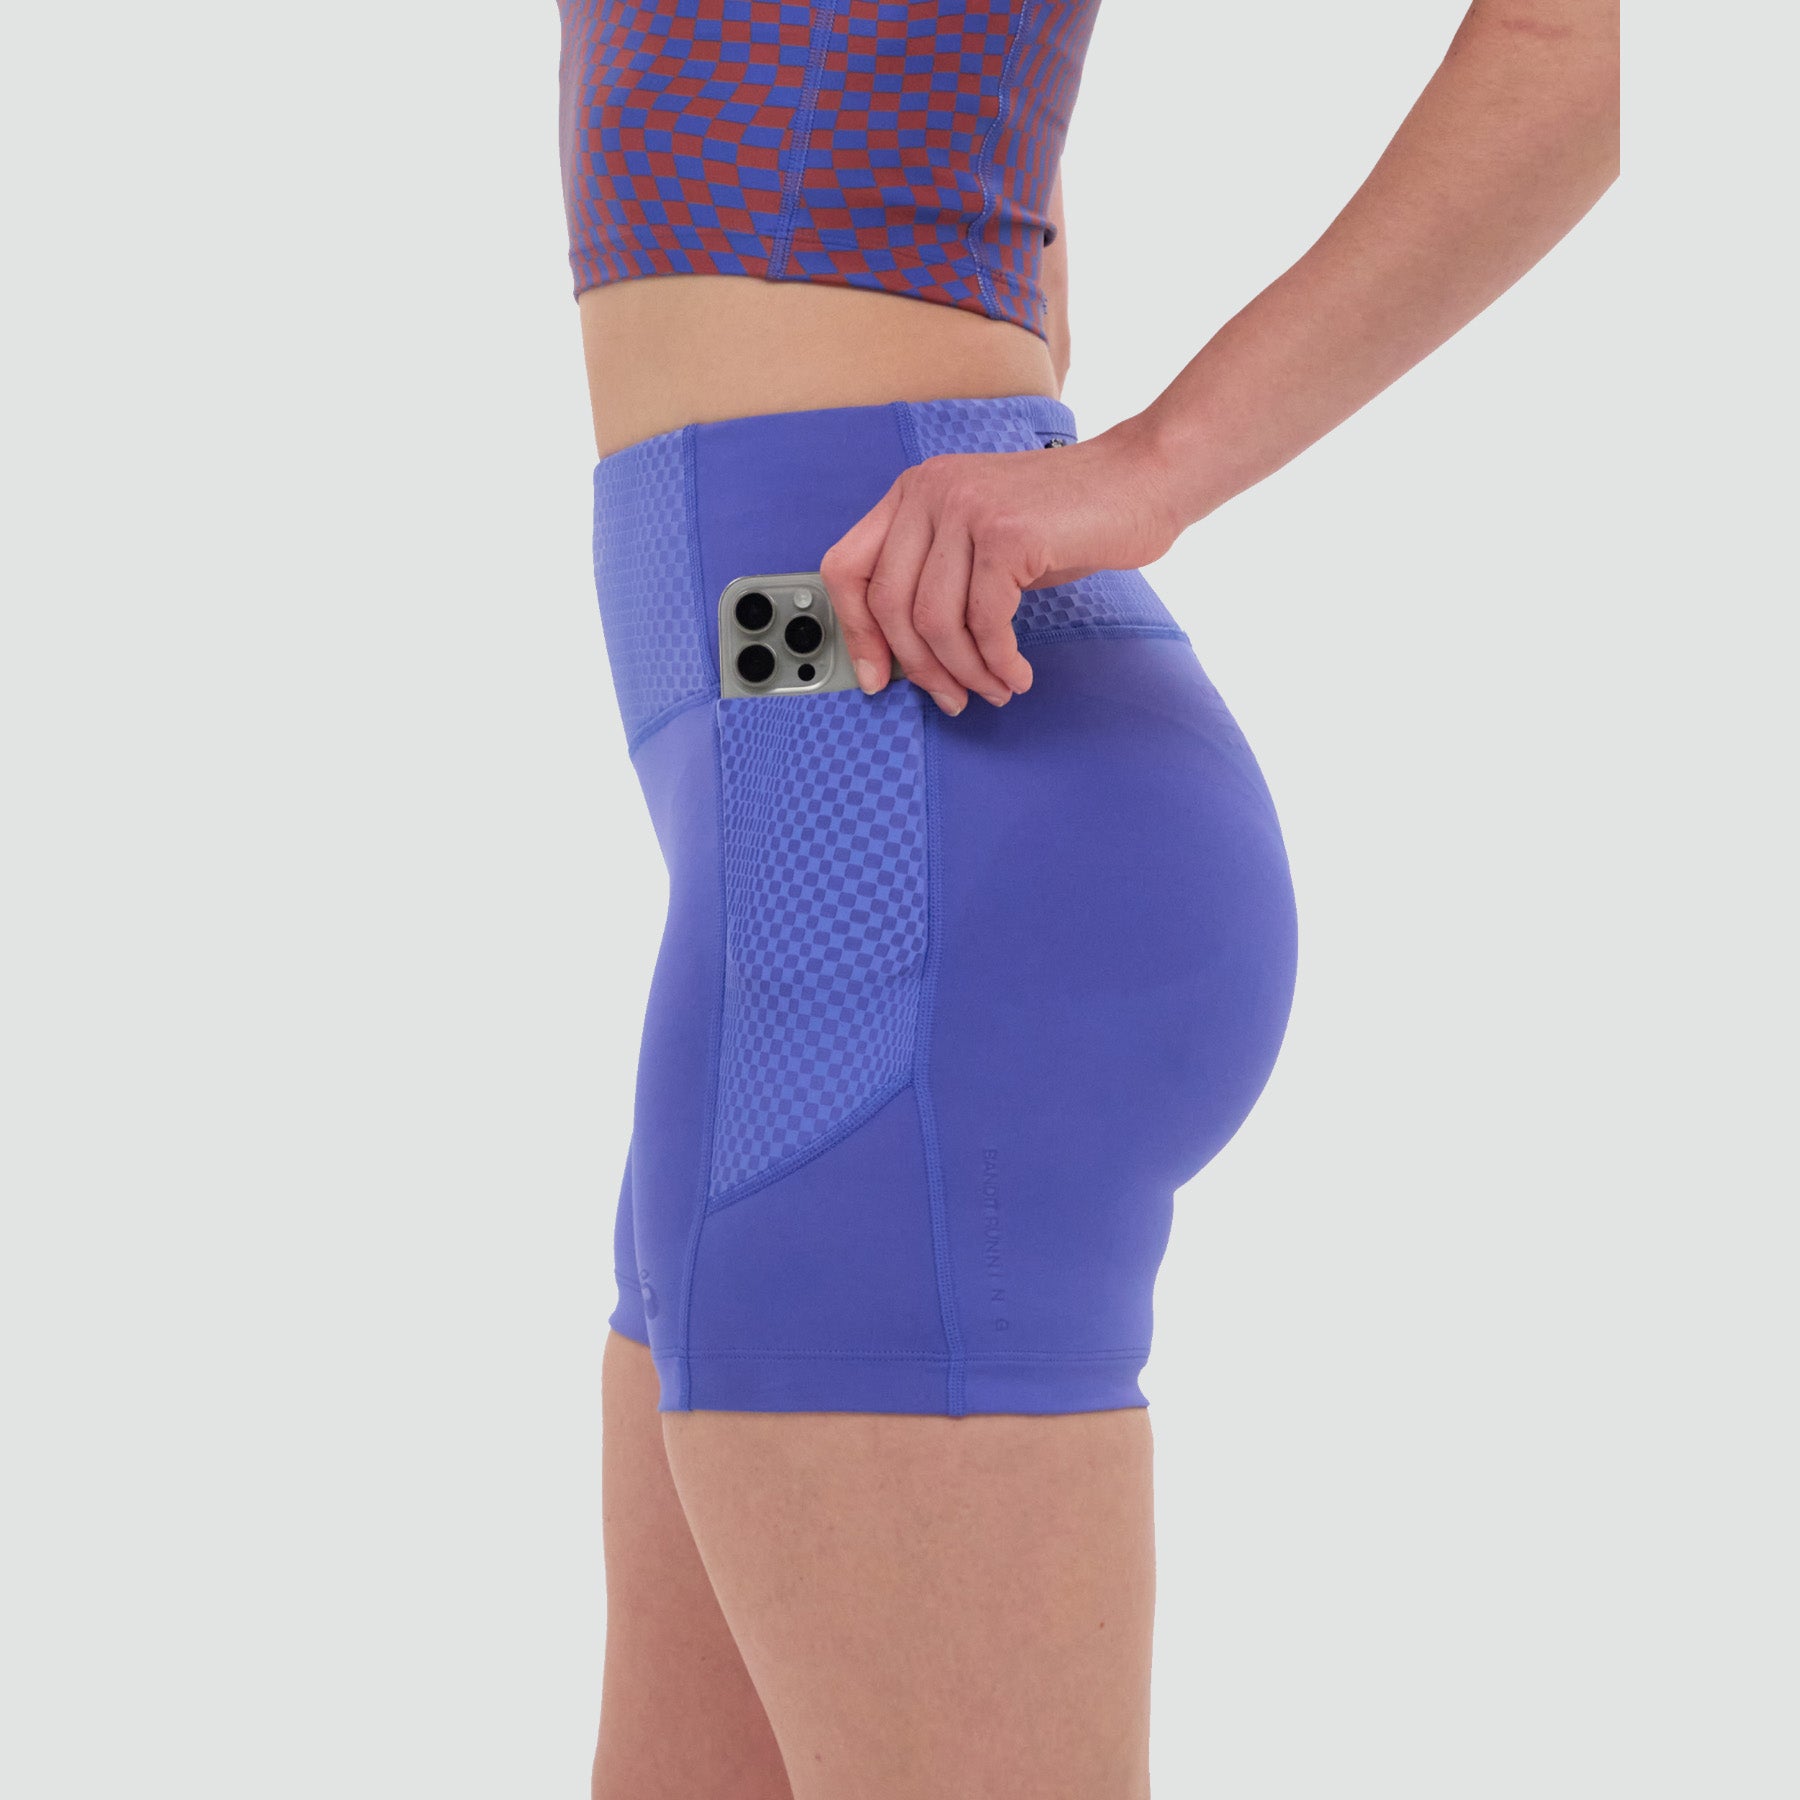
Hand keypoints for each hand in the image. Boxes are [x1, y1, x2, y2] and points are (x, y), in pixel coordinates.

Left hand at [818, 415, 1181, 714]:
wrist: (1142, 478)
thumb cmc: (1068, 516)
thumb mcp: (982, 538)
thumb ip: (939, 576)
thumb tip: (906, 652)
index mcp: (914, 491)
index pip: (847, 567)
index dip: (855, 631)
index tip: (877, 677)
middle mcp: (930, 491)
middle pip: (890, 605)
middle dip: (920, 668)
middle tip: (950, 698)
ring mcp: (966, 507)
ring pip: (935, 621)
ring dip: (965, 671)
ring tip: (993, 689)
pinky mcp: (1006, 534)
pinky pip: (985, 623)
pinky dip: (999, 661)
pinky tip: (1017, 674)